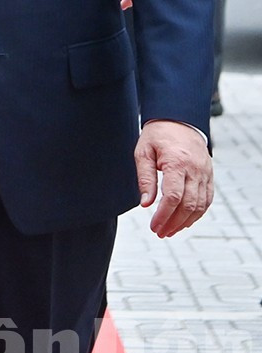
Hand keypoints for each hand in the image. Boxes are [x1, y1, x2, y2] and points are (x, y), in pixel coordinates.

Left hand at [135, 120, 213, 237]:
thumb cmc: (157, 136)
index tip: (154, 226)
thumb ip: (145, 178)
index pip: (173, 196)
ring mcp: (205, 174)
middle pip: (188, 205)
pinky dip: (198, 213)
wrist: (179, 120)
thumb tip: (145, 203)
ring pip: (201, 205)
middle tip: (160, 232)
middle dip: (174, 222)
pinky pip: (207, 199)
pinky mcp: (209, 176)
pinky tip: (185, 221)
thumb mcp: (143, 152)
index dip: (163, 215)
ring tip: (170, 231)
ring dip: (186, 222)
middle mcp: (195, 170)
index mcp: (177, 163)